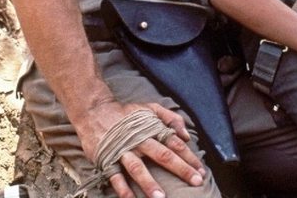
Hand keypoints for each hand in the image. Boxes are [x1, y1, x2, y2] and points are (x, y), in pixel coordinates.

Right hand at [79, 101, 205, 197]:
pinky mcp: (107, 159)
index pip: (174, 143)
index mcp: (151, 128)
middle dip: (180, 169)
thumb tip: (186, 135)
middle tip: (195, 181)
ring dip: (149, 183)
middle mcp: (139, 140)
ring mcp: (122, 151)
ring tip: (160, 197)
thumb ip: (170, 117)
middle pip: (162, 155)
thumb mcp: (150, 108)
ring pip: (138, 168)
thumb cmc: (127, 113)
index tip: (201, 170)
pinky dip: (122, 189)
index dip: (189, 157)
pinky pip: (115, 177)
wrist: (95, 111)